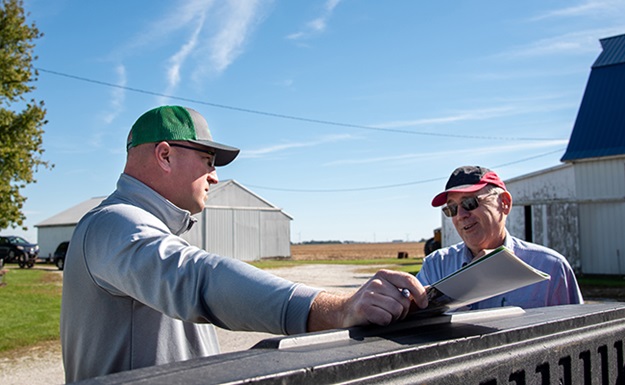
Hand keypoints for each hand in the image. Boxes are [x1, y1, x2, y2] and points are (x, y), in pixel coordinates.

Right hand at [307, 269, 427, 330]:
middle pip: (404, 300)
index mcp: (384, 275)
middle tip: (391, 312)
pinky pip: (386, 318)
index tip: (423, 304)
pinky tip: (375, 318)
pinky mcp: (364, 307)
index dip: (420, 293)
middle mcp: (377, 281)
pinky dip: (383, 322)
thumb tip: (429, 291)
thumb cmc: (371, 302)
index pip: (409, 279)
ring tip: (382, 314)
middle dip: (402, 311)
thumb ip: (406, 291)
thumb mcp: (387, 292)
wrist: (346, 310)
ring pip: (396, 310)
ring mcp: (369, 294)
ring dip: (393, 318)